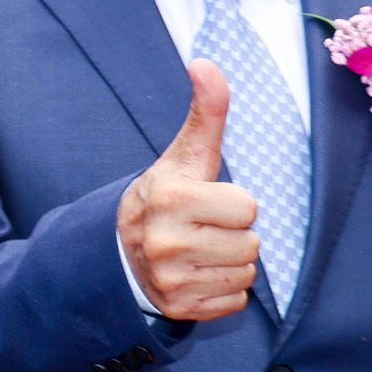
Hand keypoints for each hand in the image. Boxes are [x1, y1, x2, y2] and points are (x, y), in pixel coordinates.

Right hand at [120, 62, 260, 322]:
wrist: (119, 251)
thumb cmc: (166, 197)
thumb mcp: (184, 156)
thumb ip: (205, 113)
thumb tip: (204, 62)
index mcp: (170, 198)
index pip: (248, 207)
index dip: (232, 203)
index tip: (203, 203)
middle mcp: (165, 241)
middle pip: (251, 243)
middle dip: (234, 235)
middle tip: (202, 229)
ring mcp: (170, 279)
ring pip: (246, 274)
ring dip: (230, 263)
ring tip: (200, 252)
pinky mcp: (179, 309)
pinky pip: (235, 302)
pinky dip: (222, 291)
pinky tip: (196, 276)